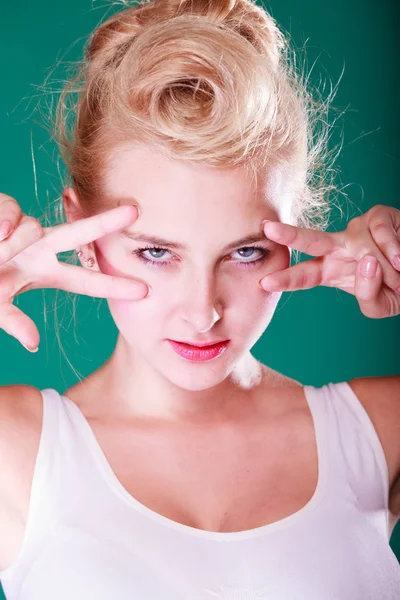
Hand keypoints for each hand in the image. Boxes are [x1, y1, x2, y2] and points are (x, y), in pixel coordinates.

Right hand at [0, 194, 148, 350]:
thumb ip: (13, 321)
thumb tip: (33, 343)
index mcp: (43, 274)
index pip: (83, 280)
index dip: (110, 285)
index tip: (143, 291)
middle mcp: (38, 250)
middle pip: (78, 234)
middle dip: (105, 223)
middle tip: (136, 210)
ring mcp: (21, 230)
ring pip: (35, 228)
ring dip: (13, 245)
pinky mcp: (1, 212)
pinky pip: (11, 214)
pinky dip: (2, 225)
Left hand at [259, 204, 399, 318]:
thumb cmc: (399, 288)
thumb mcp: (382, 306)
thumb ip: (368, 295)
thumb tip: (366, 262)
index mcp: (332, 271)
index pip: (304, 276)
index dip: (286, 279)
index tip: (264, 282)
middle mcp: (339, 248)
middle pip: (311, 241)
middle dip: (289, 234)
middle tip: (267, 228)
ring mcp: (357, 230)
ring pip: (362, 248)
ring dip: (385, 270)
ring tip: (399, 278)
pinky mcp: (378, 216)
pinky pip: (380, 234)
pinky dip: (394, 250)